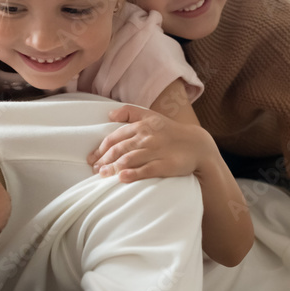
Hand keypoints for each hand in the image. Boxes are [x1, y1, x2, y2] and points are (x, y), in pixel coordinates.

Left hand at [87, 105, 213, 182]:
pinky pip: (147, 169)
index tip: (92, 158)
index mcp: (142, 126)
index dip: (101, 148)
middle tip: (95, 170)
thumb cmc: (170, 131)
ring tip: (102, 175)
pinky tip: (122, 178)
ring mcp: (156, 151)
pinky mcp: (166, 165)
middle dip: (104, 160)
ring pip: (130, 159)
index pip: (115, 137)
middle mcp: (147, 137)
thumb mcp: (151, 116)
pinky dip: (133, 174)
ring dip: (113, 168)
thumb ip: (130, 112)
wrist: (197, 145)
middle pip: (119, 149)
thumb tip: (110, 115)